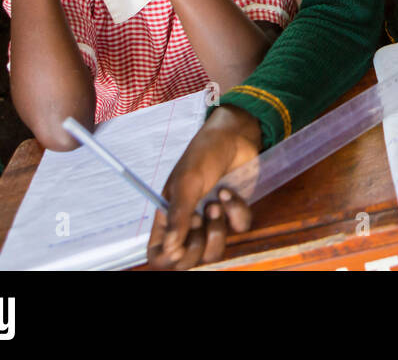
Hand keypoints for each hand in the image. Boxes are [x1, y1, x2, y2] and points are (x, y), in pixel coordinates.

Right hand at [148, 105, 262, 268]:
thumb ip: (178, 215)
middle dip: (196, 245)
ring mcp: (212, 220)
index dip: (167, 259)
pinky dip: (236, 212)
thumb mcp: (187, 181)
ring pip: (214, 251)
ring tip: (216, 204)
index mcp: (167, 218)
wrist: (235, 136)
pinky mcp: (235, 213)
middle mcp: (188, 224)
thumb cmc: (204, 153)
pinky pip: (238, 229)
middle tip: (197, 219)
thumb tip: (171, 249)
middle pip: (188, 261)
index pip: (159, 253)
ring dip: (217, 229)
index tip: (179, 248)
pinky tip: (228, 192)